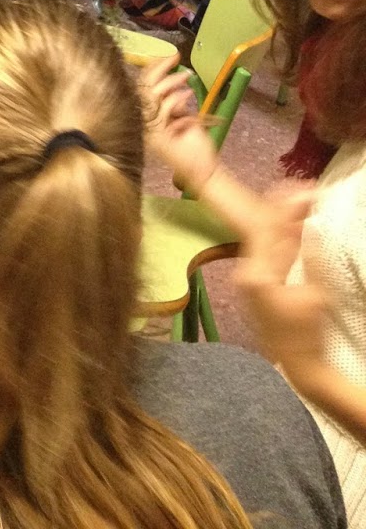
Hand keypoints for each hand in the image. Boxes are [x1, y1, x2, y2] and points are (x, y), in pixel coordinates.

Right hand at [140, 54, 218, 194]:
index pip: (142, 86)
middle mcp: (143, 122)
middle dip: (159, 68)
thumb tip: (175, 84)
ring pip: (152, 94)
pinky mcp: (157, 135)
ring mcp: (148, 130)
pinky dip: (177, 99)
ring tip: (187, 77)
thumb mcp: (182, 117)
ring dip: (172, 81)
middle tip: (175, 57)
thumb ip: (174, 103)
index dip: (153, 69)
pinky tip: (188, 94)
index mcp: (146, 117)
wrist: (201, 171)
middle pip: (144, 86)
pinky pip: (164, 109)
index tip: (167, 57)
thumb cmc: (193, 146)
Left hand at [235, 187, 325, 378]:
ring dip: (286, 218)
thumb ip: (310, 257)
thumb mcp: (314, 296)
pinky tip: (300, 225)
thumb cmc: (304, 337)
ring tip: (308, 201)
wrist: (296, 370)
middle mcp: (247, 270)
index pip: (265, 226)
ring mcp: (250, 276)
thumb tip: (313, 223)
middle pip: (262, 227)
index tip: (306, 190)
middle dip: (284, 207)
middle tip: (309, 191)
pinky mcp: (259, 283)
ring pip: (266, 236)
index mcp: (256, 273)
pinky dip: (284, 235)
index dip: (285, 205)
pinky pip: (270, 250)